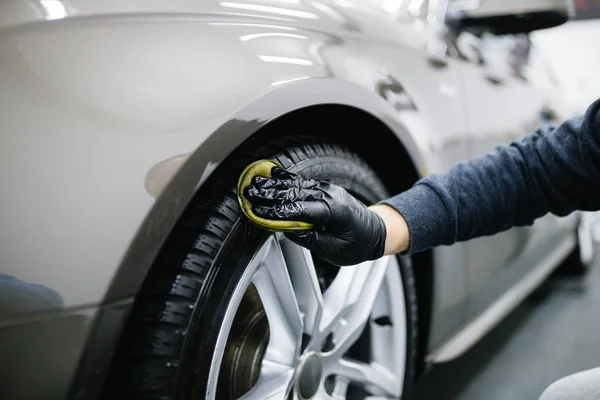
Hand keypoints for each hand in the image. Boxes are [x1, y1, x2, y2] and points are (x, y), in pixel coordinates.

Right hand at [244, 167, 387, 265]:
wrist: (377, 232)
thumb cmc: (358, 245)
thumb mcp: (334, 251)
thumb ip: (311, 240)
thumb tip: (287, 230)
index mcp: (334, 212)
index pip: (300, 210)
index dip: (277, 211)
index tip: (258, 211)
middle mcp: (330, 196)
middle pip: (295, 193)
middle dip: (270, 194)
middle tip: (249, 193)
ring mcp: (328, 190)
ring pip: (296, 185)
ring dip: (274, 185)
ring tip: (254, 183)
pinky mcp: (325, 189)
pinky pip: (302, 183)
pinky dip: (286, 180)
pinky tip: (271, 175)